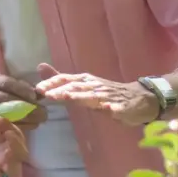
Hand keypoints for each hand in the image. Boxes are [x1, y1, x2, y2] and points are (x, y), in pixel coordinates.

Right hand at [0, 73, 47, 131]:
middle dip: (26, 106)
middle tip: (44, 112)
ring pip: (6, 114)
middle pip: (7, 99)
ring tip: (40, 120)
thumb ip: (28, 88)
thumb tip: (44, 92)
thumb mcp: (15, 87)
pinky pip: (5, 125)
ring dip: (26, 118)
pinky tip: (31, 125)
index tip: (35, 96)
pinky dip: (20, 126)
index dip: (22, 89)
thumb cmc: (7, 95)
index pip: (8, 83)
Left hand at [34, 63, 158, 125]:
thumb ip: (62, 80)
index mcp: (85, 81)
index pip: (66, 79)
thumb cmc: (107, 94)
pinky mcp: (123, 107)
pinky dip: (112, 107)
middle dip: (62, 90)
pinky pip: (117, 107)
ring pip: (94, 96)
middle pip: (77, 86)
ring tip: (68, 97)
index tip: (38, 88)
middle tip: (47, 94)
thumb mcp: (82, 87)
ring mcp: (109, 96)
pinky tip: (108, 109)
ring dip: (81, 96)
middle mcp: (95, 86)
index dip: (52, 83)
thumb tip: (40, 68)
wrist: (140, 98)